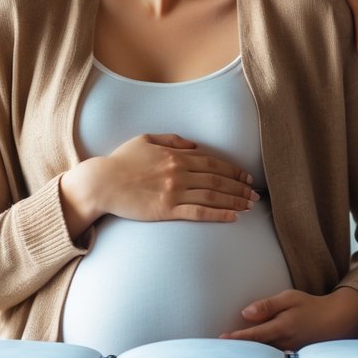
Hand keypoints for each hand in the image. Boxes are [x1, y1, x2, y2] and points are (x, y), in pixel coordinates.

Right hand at [58, 134, 258, 238]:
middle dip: (240, 187)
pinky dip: (218, 214)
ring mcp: (174, 192)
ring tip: (249, 206)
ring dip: (235, 201)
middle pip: (219, 180)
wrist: (101, 183)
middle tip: (255, 194)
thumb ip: (172, 140)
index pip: (214, 163)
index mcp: (177, 156)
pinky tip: (233, 217)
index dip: (234, 170)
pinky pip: (198, 213)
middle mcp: (179, 173)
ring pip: (213, 196)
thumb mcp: (146, 140)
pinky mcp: (166, 210)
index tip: (246, 177)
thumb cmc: (121, 161)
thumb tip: (193, 145)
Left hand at [219, 287, 357, 350]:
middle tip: (217, 353)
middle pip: (255, 351)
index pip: (253, 335)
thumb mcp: (290, 298)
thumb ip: (267, 305)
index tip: (221, 340)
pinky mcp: (291, 356)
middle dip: (237, 352)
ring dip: (247, 357)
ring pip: (263, 357)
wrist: (334, 321)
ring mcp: (288, 352)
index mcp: (282, 327)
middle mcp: (284, 343)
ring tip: (228, 357)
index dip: (236, 339)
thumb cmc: (310, 306)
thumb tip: (245, 313)